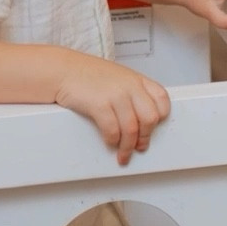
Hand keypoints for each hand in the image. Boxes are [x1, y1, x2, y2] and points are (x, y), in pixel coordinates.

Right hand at [55, 52, 170, 164]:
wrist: (64, 70)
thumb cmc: (89, 76)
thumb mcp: (118, 78)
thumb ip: (132, 94)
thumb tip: (140, 121)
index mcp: (137, 80)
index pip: (162, 99)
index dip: (161, 117)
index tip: (153, 128)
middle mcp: (130, 86)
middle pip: (150, 118)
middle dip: (145, 137)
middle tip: (139, 146)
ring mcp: (116, 95)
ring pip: (132, 129)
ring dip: (128, 147)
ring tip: (123, 154)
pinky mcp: (100, 105)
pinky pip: (112, 130)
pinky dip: (112, 141)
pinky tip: (110, 143)